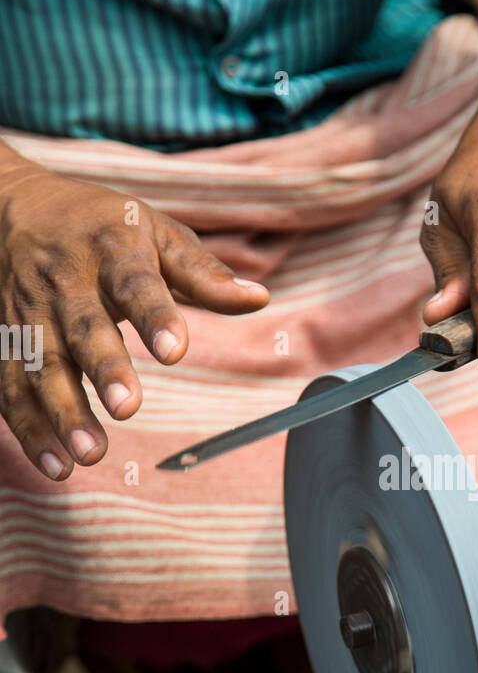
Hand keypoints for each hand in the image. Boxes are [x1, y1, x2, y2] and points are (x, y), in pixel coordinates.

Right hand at [0, 162, 268, 478]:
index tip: (176, 351)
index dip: (155, 315)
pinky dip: (31, 430)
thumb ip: (203, 273)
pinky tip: (58, 466)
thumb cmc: (104, 227)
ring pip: (40, 364)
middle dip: (104, 368)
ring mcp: (28, 311)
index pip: (134, 282)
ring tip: (90, 454)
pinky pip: (11, 387)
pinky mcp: (6, 340)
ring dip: (62, 412)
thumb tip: (259, 299)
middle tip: (129, 408)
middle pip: (82, 327)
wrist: (16, 206)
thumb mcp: (156, 233)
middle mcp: (64, 280)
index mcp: (109, 247)